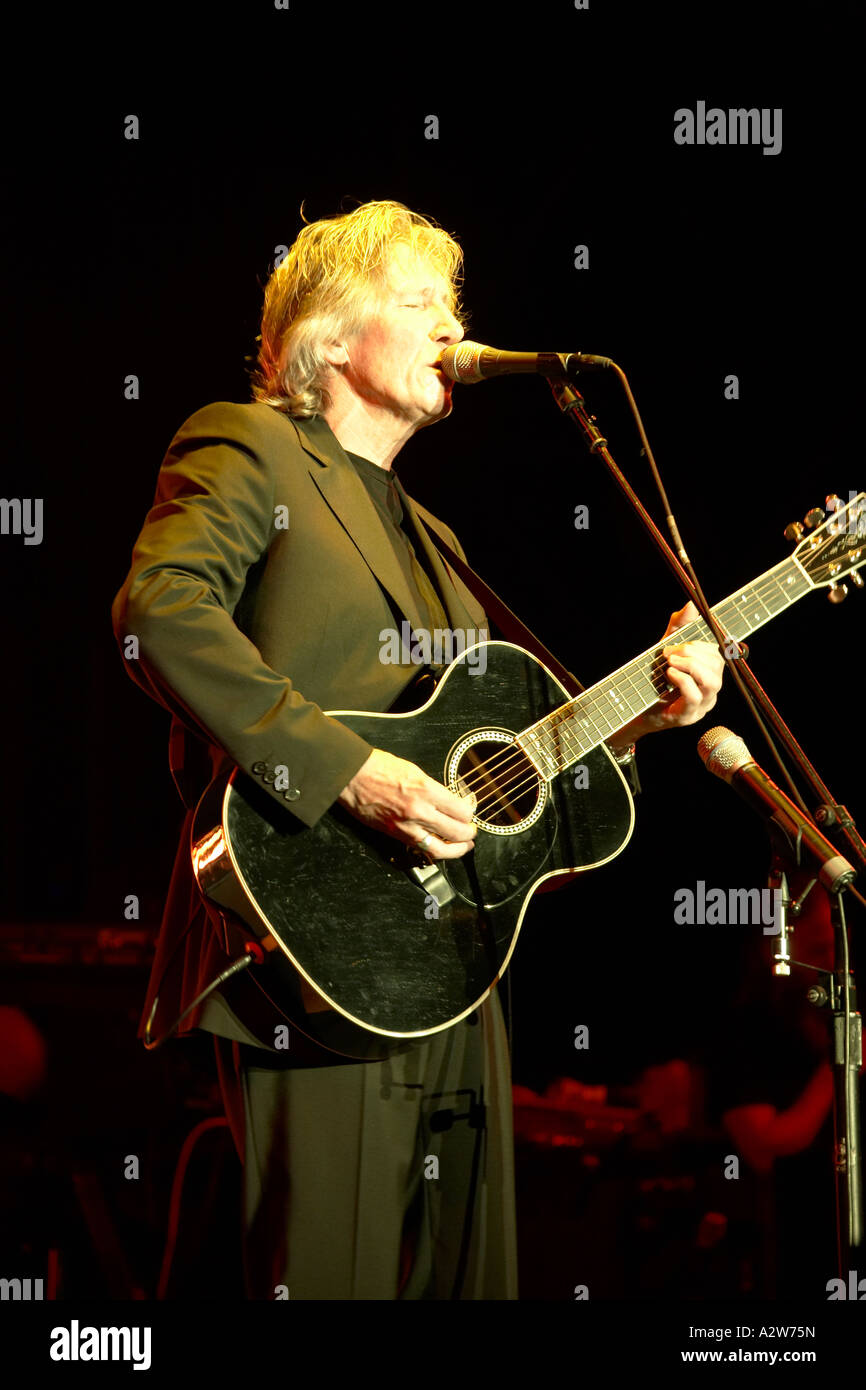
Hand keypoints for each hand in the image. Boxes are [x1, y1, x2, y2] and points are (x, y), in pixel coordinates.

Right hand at [337, 748, 476, 859]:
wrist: (351, 776)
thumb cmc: (378, 767)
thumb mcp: (414, 770)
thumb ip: (433, 789)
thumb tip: (449, 801)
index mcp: (426, 790)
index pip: (461, 811)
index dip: (470, 813)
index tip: (469, 812)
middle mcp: (419, 811)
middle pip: (457, 832)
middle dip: (469, 833)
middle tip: (472, 831)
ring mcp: (407, 826)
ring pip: (442, 848)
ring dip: (457, 849)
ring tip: (464, 846)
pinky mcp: (395, 834)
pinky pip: (422, 848)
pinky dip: (436, 850)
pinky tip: (441, 848)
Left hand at [613, 601, 724, 745]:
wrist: (633, 706)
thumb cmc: (653, 678)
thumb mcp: (665, 649)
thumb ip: (678, 627)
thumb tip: (691, 604)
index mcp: (709, 672)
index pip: (718, 654)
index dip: (699, 645)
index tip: (675, 644)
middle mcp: (710, 689)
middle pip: (717, 666)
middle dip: (693, 653)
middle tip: (668, 653)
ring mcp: (701, 705)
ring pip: (712, 682)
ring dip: (691, 666)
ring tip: (670, 663)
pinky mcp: (688, 716)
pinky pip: (696, 697)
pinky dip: (683, 681)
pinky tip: (669, 674)